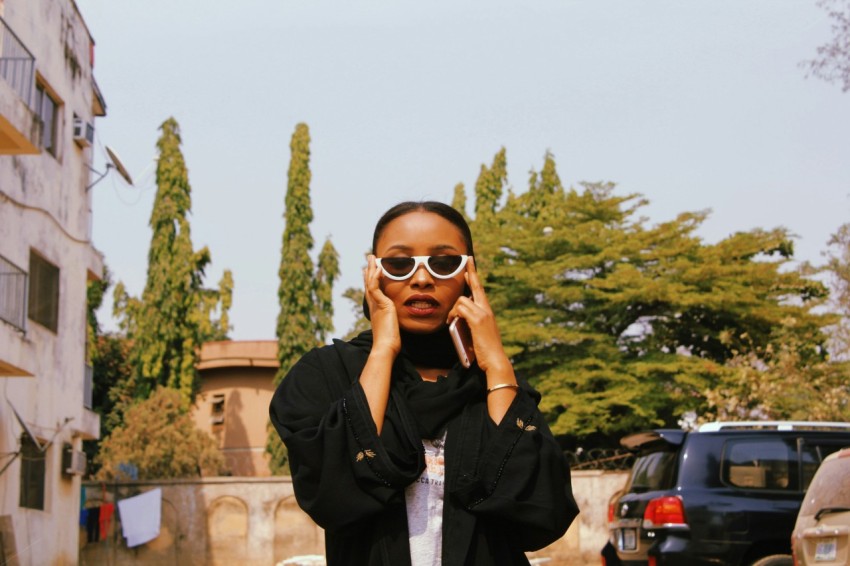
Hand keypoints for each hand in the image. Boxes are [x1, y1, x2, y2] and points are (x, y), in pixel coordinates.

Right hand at [364, 254, 400, 356]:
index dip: (369, 280)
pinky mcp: (380, 305)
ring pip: (370, 282)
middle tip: (369, 259)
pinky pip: (375, 287)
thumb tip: (396, 321)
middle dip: (369, 270)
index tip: (368, 271)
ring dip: (371, 269)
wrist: (386, 347)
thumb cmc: (390, 342)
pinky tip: (379, 269)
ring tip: (372, 257)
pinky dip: (376, 277)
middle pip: (369, 284)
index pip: (372, 291)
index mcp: (376, 309)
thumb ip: (393, 321)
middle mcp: (374, 305)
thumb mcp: (392, 327)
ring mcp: (376, 304)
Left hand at [447, 257, 511, 374]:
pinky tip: (452, 322)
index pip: (480, 290)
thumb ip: (470, 321)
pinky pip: (461, 309)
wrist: (495, 360)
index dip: (474, 277)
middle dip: (471, 272)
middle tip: (468, 259)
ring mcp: (483, 313)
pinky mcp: (478, 320)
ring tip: (451, 321)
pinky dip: (454, 314)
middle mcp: (487, 309)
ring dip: (453, 310)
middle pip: (476, 287)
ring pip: (462, 300)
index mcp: (487, 311)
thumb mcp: (477, 332)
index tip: (470, 265)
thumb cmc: (484, 349)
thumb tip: (457, 316)